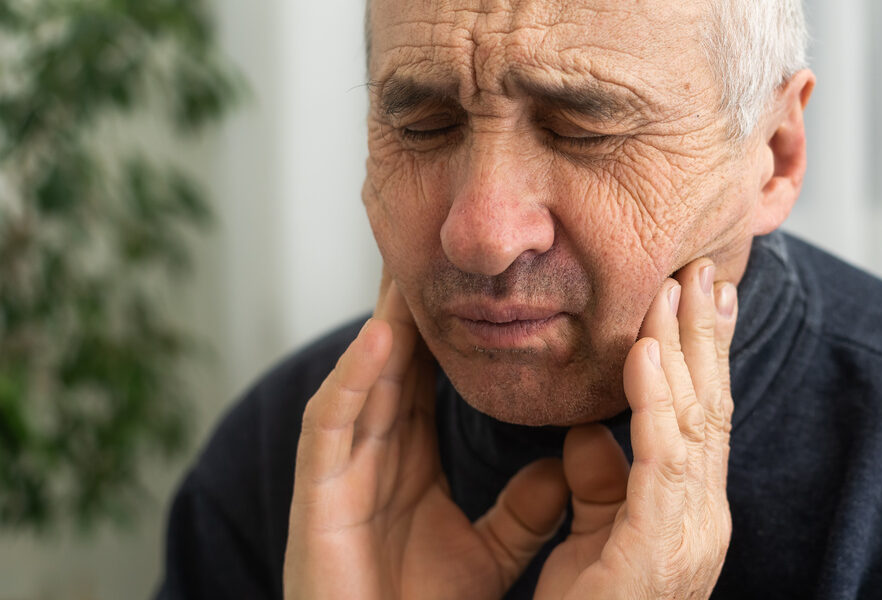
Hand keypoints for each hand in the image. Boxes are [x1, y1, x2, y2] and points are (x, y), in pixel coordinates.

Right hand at [283, 274, 570, 598]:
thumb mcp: (486, 555)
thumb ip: (522, 513)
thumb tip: (564, 469)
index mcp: (407, 465)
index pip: (428, 381)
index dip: (447, 332)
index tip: (478, 282)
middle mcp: (370, 458)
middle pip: (392, 366)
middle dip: (408, 308)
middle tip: (431, 246)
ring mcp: (340, 475)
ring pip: (361, 382)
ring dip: (382, 326)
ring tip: (405, 269)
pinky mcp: (317, 499)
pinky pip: (332, 426)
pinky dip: (355, 380)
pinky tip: (383, 338)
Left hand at [535, 258, 738, 599]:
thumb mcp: (592, 540)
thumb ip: (598, 484)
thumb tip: (587, 431)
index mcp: (690, 512)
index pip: (701, 417)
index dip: (701, 354)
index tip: (700, 294)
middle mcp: (703, 517)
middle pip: (712, 407)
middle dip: (707, 334)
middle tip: (706, 266)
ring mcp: (691, 533)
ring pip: (695, 422)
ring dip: (685, 349)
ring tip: (677, 285)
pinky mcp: (660, 547)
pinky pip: (661, 461)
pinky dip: (655, 403)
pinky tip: (644, 354)